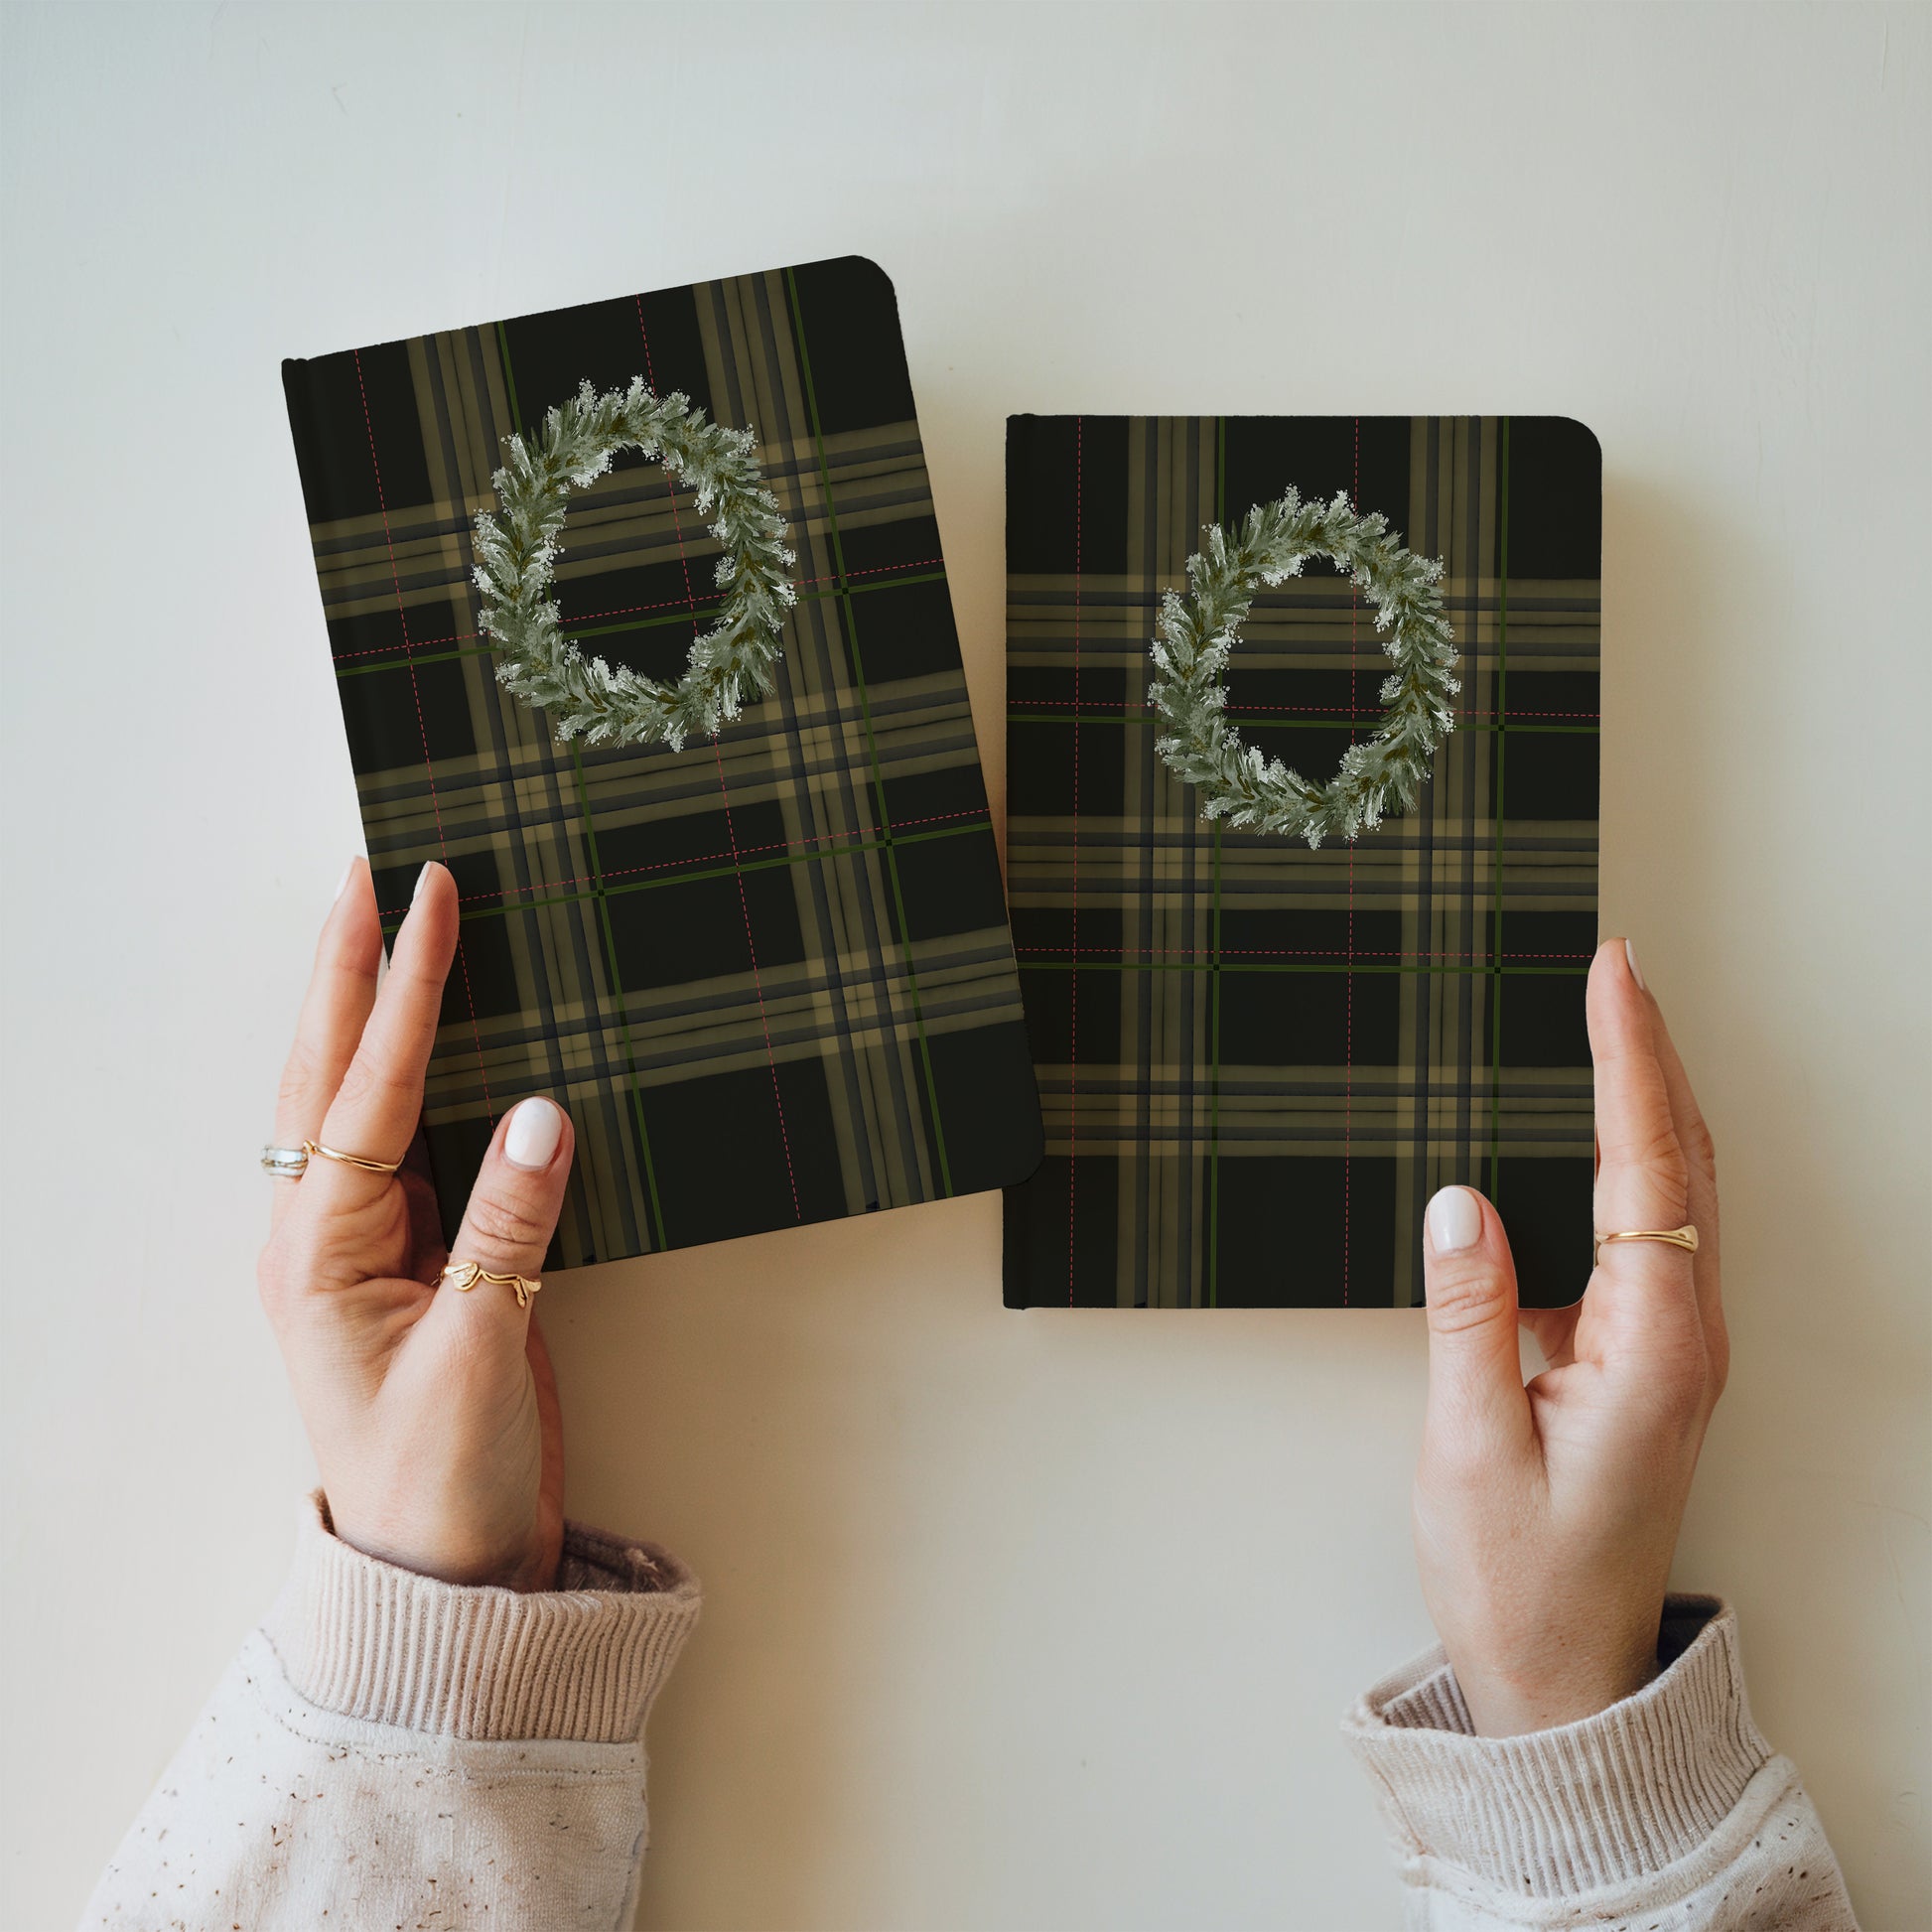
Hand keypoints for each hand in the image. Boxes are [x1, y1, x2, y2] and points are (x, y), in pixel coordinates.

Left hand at [256, 858, 575, 1590]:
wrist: (444, 1574)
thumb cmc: (440, 1483)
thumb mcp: (478, 1358)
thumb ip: (508, 1232)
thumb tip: (543, 1111)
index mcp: (321, 1255)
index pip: (369, 1091)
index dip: (405, 990)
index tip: (430, 898)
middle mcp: (328, 1234)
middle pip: (334, 1071)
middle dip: (350, 966)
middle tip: (371, 869)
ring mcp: (369, 1244)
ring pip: (363, 1097)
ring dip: (373, 1006)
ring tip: (391, 922)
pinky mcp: (420, 1260)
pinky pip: (415, 1139)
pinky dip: (422, 1071)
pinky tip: (443, 1035)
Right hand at [1411, 937, 1725, 1735]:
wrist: (1563, 1678)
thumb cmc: (1519, 1578)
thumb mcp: (1468, 1446)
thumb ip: (1467, 1312)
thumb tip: (1459, 1199)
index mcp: (1654, 1347)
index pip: (1644, 1166)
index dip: (1626, 1061)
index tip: (1609, 978)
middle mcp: (1685, 1338)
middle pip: (1684, 1161)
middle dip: (1651, 1053)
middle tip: (1615, 968)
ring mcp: (1676, 1350)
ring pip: (1678, 1192)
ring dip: (1650, 1099)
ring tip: (1612, 1023)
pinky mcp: (1649, 1362)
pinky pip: (1653, 1232)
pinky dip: (1634, 1159)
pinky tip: (1600, 1136)